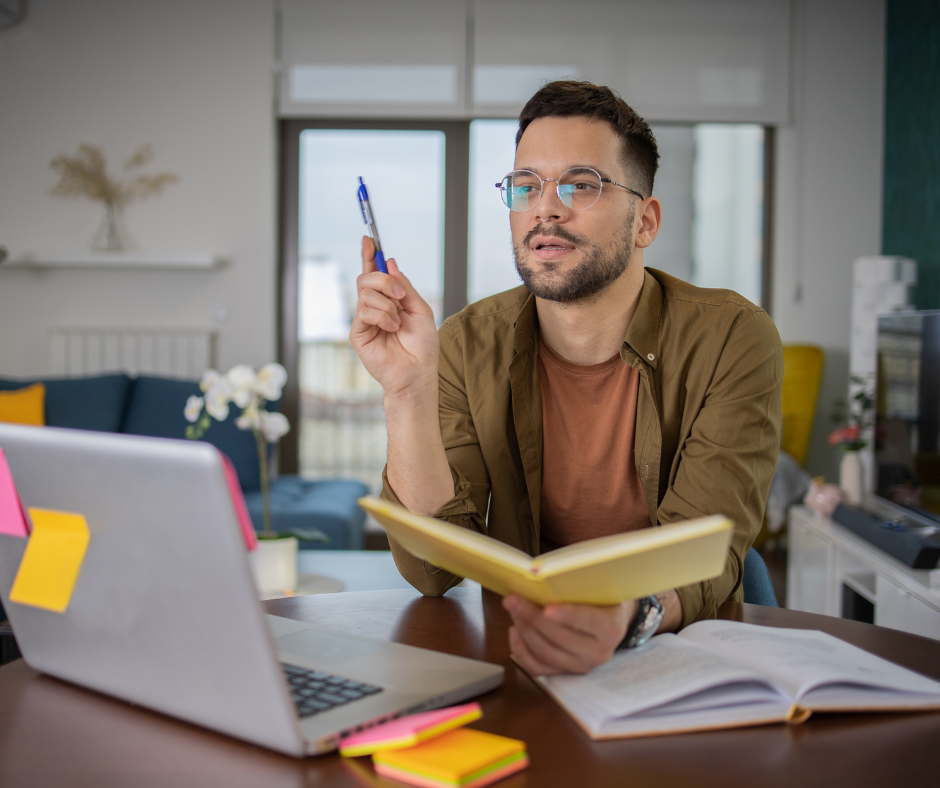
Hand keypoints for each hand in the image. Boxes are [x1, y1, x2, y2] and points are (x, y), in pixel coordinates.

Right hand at [350, 237, 439, 397]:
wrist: (417, 372)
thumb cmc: (421, 346)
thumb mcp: (419, 309)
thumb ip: (404, 286)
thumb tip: (390, 263)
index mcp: (389, 300)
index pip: (374, 274)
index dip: (370, 255)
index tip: (369, 239)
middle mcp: (374, 308)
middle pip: (366, 278)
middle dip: (384, 280)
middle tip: (400, 295)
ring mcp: (364, 320)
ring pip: (365, 293)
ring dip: (387, 305)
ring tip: (398, 323)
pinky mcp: (358, 333)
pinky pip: (364, 311)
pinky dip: (382, 316)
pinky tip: (391, 329)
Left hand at [502, 594, 637, 675]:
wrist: (609, 618)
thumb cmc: (600, 597)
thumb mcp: (598, 586)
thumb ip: (578, 583)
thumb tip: (544, 576)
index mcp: (611, 628)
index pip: (588, 621)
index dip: (566, 615)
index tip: (547, 609)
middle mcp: (598, 652)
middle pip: (560, 638)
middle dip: (532, 617)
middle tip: (513, 600)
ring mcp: (580, 665)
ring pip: (545, 653)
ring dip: (524, 629)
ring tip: (513, 609)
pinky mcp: (564, 672)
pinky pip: (537, 667)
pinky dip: (521, 650)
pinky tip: (514, 630)